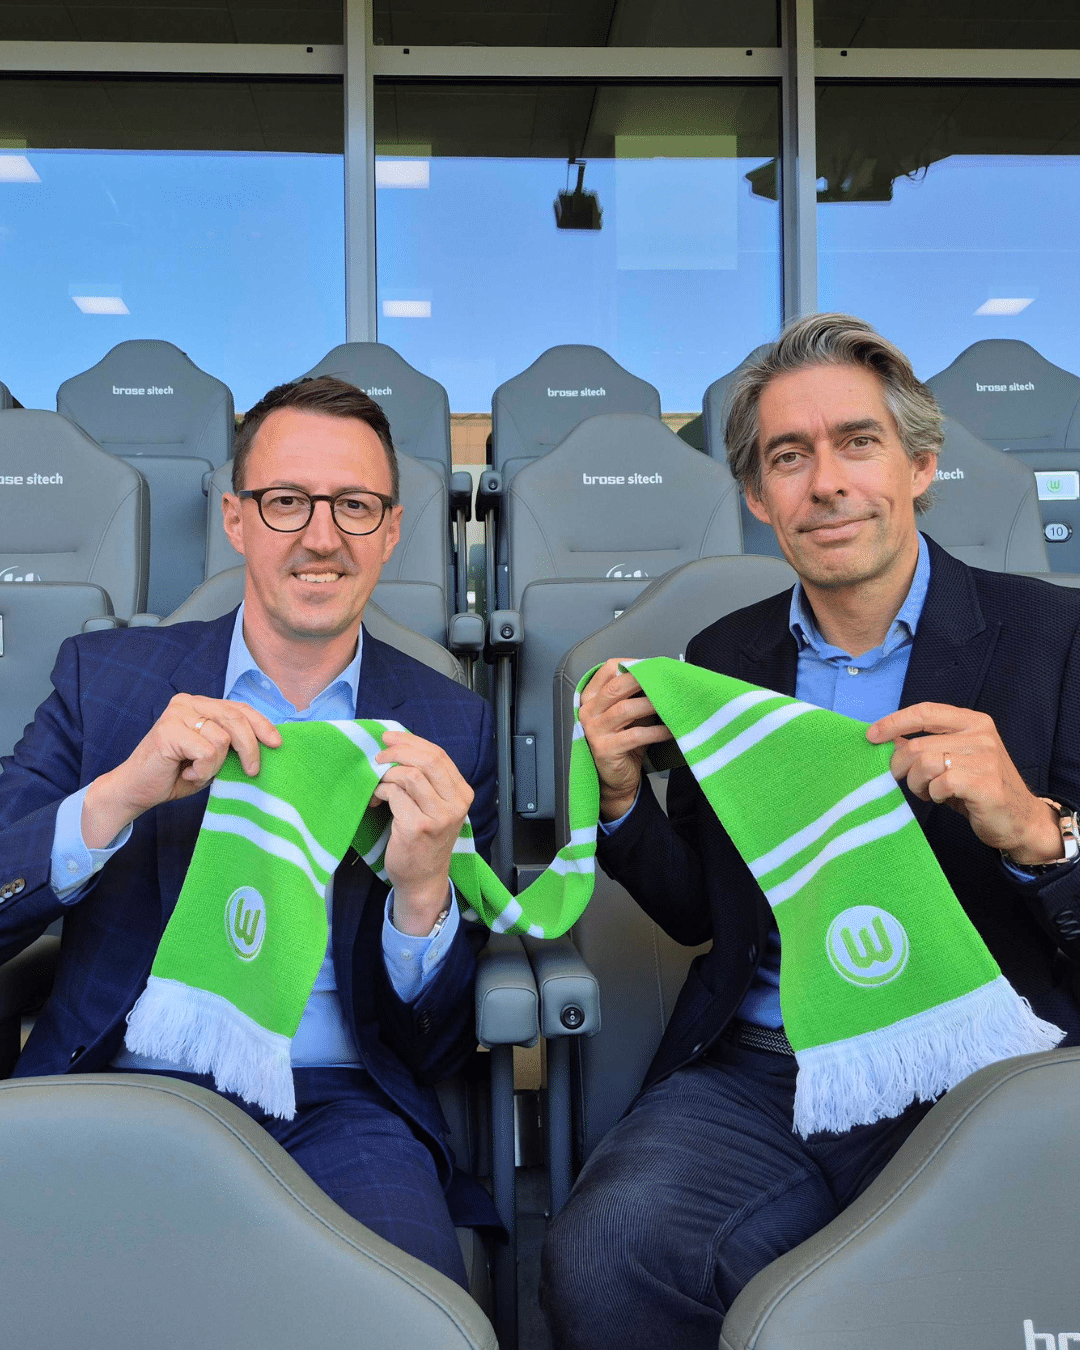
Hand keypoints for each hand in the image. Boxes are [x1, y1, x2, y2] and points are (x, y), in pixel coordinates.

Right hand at [82, 695, 281, 848]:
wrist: (137, 791)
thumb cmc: (176, 775)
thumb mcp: (212, 758)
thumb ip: (232, 746)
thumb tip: (268, 745)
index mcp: (200, 705)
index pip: (240, 708)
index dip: (262, 725)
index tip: (277, 743)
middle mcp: (188, 702)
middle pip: (236, 718)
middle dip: (251, 747)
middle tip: (252, 772)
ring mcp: (177, 713)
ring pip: (223, 738)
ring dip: (215, 766)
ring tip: (195, 772)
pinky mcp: (169, 729)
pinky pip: (207, 751)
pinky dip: (202, 770)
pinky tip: (185, 773)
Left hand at [373, 730, 473, 934]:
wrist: (423, 879)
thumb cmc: (425, 840)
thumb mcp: (437, 807)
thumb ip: (428, 780)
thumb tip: (399, 746)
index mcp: (462, 794)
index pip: (438, 755)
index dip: (411, 741)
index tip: (389, 738)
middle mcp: (455, 804)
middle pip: (427, 760)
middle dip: (398, 751)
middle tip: (379, 756)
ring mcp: (438, 817)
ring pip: (409, 775)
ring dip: (386, 775)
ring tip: (378, 785)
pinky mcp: (417, 827)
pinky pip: (394, 795)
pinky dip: (381, 792)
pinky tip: (376, 800)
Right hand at [578, 659, 673, 821]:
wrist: (614, 781)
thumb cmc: (622, 744)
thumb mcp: (627, 716)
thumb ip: (636, 697)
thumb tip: (662, 677)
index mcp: (590, 699)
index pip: (606, 670)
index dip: (630, 664)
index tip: (651, 665)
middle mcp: (588, 712)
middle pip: (616, 687)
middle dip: (643, 680)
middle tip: (666, 679)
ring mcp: (594, 731)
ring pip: (625, 709)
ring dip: (652, 704)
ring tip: (672, 702)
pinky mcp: (605, 749)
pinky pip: (635, 735)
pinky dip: (656, 731)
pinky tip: (670, 729)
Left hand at [866, 702, 1061, 862]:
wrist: (1020, 820)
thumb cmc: (979, 788)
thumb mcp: (953, 759)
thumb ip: (927, 745)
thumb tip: (888, 737)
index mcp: (972, 721)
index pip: (925, 711)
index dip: (894, 722)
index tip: (871, 736)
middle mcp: (981, 735)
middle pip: (918, 744)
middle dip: (900, 766)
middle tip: (902, 780)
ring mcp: (985, 758)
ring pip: (925, 763)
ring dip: (916, 782)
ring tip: (926, 791)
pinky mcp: (985, 783)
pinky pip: (941, 783)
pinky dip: (934, 794)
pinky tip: (942, 798)